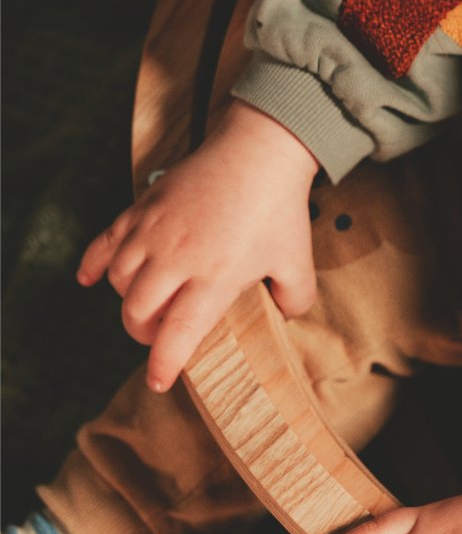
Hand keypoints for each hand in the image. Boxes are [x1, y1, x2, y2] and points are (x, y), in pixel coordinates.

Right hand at [77, 100, 320, 393]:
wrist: (258, 152)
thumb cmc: (280, 211)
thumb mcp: (299, 265)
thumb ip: (294, 300)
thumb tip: (284, 318)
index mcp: (214, 278)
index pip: (178, 332)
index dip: (164, 362)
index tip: (159, 381)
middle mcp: (175, 258)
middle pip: (137, 312)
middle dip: (144, 335)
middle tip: (162, 338)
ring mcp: (153, 232)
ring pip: (118, 280)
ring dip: (127, 302)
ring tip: (149, 305)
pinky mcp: (142, 209)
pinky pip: (104, 242)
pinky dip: (93, 264)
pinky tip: (91, 280)